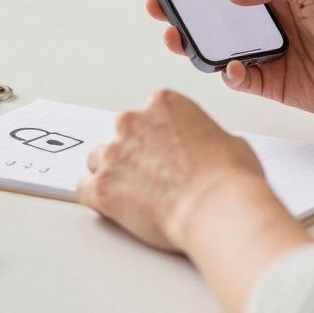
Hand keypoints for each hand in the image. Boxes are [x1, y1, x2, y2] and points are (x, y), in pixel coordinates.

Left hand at [78, 89, 275, 251]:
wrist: (218, 209)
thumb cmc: (229, 178)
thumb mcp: (229, 141)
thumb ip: (203, 137)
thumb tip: (206, 148)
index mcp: (163, 103)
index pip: (147, 116)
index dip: (156, 139)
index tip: (165, 154)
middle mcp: (132, 121)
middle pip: (120, 135)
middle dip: (132, 155)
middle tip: (153, 178)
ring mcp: (113, 153)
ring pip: (99, 160)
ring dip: (113, 174)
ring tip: (137, 196)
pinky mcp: (101, 187)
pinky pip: (85, 188)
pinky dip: (98, 198)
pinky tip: (115, 208)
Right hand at [147, 0, 313, 118]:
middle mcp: (265, 23)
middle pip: (213, 16)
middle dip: (183, 13)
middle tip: (160, 8)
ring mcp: (266, 54)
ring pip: (218, 48)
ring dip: (195, 44)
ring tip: (178, 38)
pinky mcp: (270, 83)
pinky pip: (237, 79)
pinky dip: (230, 73)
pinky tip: (235, 67)